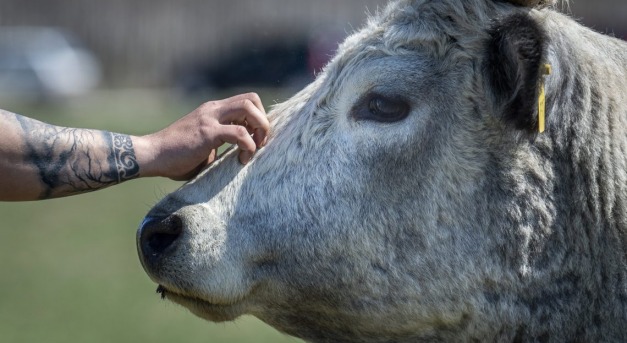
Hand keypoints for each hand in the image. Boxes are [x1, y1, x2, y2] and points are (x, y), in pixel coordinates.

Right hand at [134, 93, 268, 180]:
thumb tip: (241, 154)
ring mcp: (210, 118)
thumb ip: (222, 143)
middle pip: (252, 99)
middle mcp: (213, 109)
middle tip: (260, 143)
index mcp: (213, 110)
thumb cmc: (175, 157)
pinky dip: (248, 146)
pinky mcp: (207, 132)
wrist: (151, 155)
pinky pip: (239, 133)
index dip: (258, 117)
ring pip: (248, 108)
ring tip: (254, 149)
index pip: (246, 100)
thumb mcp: (205, 145)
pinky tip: (241, 159)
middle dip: (263, 120)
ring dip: (259, 128)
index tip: (256, 139)